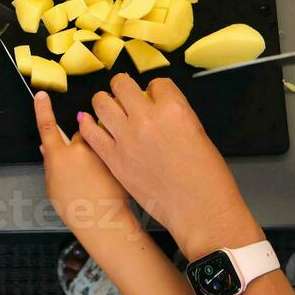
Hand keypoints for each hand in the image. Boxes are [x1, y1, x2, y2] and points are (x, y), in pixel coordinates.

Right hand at [32, 91, 138, 241]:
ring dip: (96, 149)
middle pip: (78, 134)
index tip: (41, 94)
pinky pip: (110, 149)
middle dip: (79, 143)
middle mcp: (79, 148)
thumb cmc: (74, 209)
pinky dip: (108, 158)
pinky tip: (107, 176)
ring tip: (97, 174)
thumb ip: (50, 165)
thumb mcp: (53, 188)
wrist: (102, 220)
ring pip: (96, 140)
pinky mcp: (116, 156)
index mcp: (59, 156)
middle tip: (83, 167)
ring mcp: (99, 151)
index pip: (47, 126)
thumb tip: (46, 148)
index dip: (42, 109)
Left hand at [78, 75, 259, 257]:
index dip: (154, 89)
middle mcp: (147, 119)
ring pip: (101, 103)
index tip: (153, 94)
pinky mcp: (114, 159)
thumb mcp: (197, 134)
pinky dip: (88, 124)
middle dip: (123, 86)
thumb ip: (174, 116)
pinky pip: (91, 132)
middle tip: (123, 91)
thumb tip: (157, 108)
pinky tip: (88, 122)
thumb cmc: (206, 177)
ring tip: (105, 105)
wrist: (198, 210)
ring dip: (103, 101)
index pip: (157, 84)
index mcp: (174, 109)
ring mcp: (127, 138)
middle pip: (123, 85)